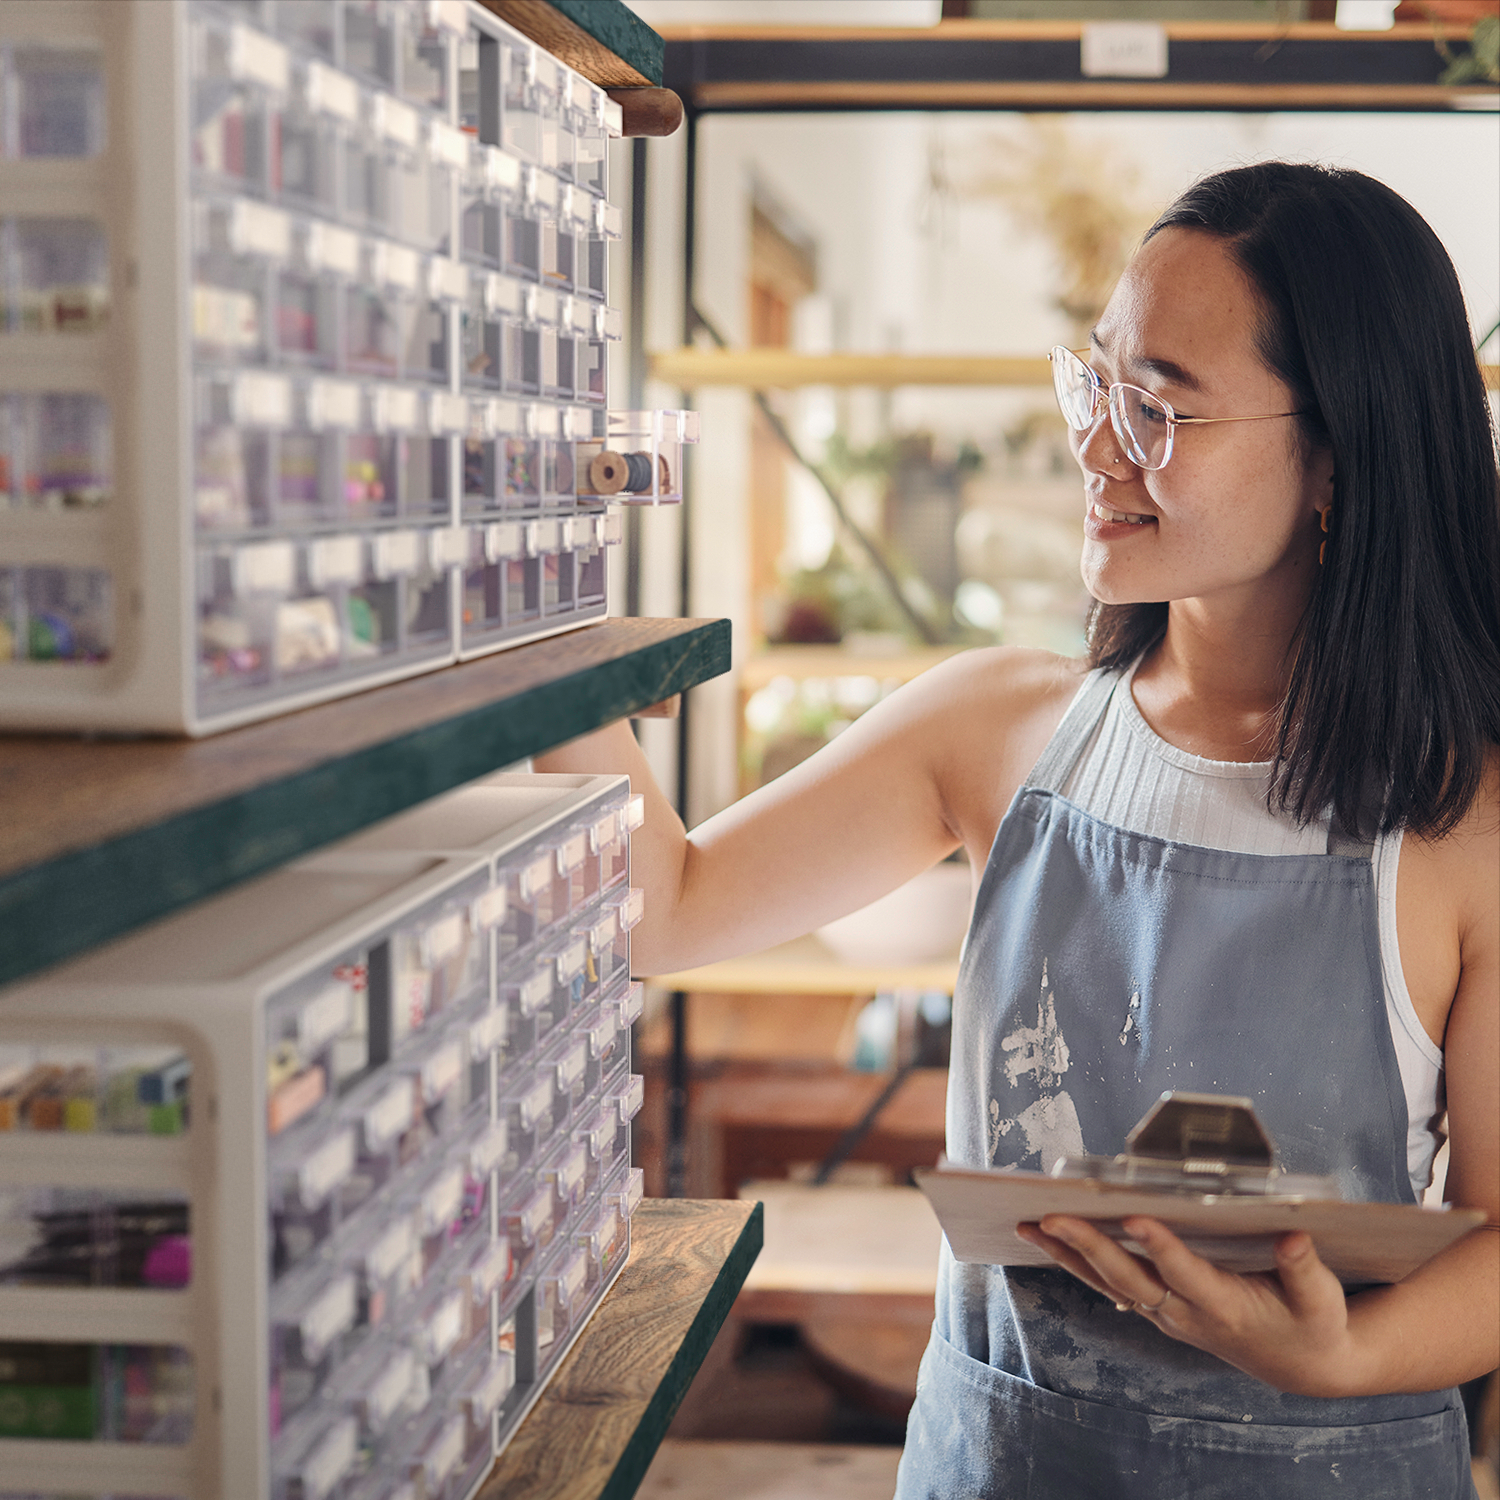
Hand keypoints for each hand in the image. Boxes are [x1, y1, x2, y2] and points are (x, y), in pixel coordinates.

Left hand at [1014, 1214, 1366, 1397]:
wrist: (1301, 1365)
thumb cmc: (1313, 1325)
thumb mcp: (1322, 1302)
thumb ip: (1304, 1270)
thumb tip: (1292, 1237)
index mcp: (1226, 1307)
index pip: (1186, 1274)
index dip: (1162, 1246)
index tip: (1136, 1216)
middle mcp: (1186, 1312)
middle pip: (1129, 1278)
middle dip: (1088, 1245)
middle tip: (1051, 1216)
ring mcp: (1167, 1312)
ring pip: (1108, 1282)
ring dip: (1067, 1254)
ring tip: (1026, 1225)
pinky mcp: (1158, 1306)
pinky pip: (1110, 1284)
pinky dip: (1076, 1262)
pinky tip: (1048, 1239)